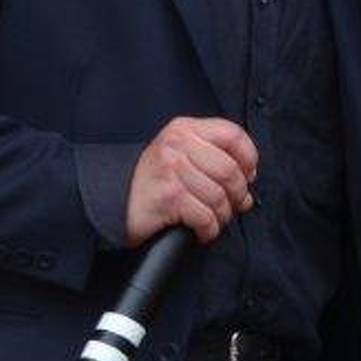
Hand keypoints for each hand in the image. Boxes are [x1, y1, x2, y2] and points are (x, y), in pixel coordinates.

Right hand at [124, 116, 258, 245]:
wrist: (111, 201)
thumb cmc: (153, 181)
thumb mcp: (181, 156)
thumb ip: (214, 160)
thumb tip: (248, 186)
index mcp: (184, 129)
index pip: (233, 135)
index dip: (249, 158)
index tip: (248, 175)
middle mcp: (177, 145)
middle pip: (230, 170)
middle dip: (238, 194)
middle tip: (233, 205)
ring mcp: (171, 169)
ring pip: (220, 196)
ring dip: (223, 216)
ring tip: (214, 219)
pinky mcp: (168, 196)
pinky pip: (205, 217)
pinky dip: (209, 229)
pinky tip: (202, 231)